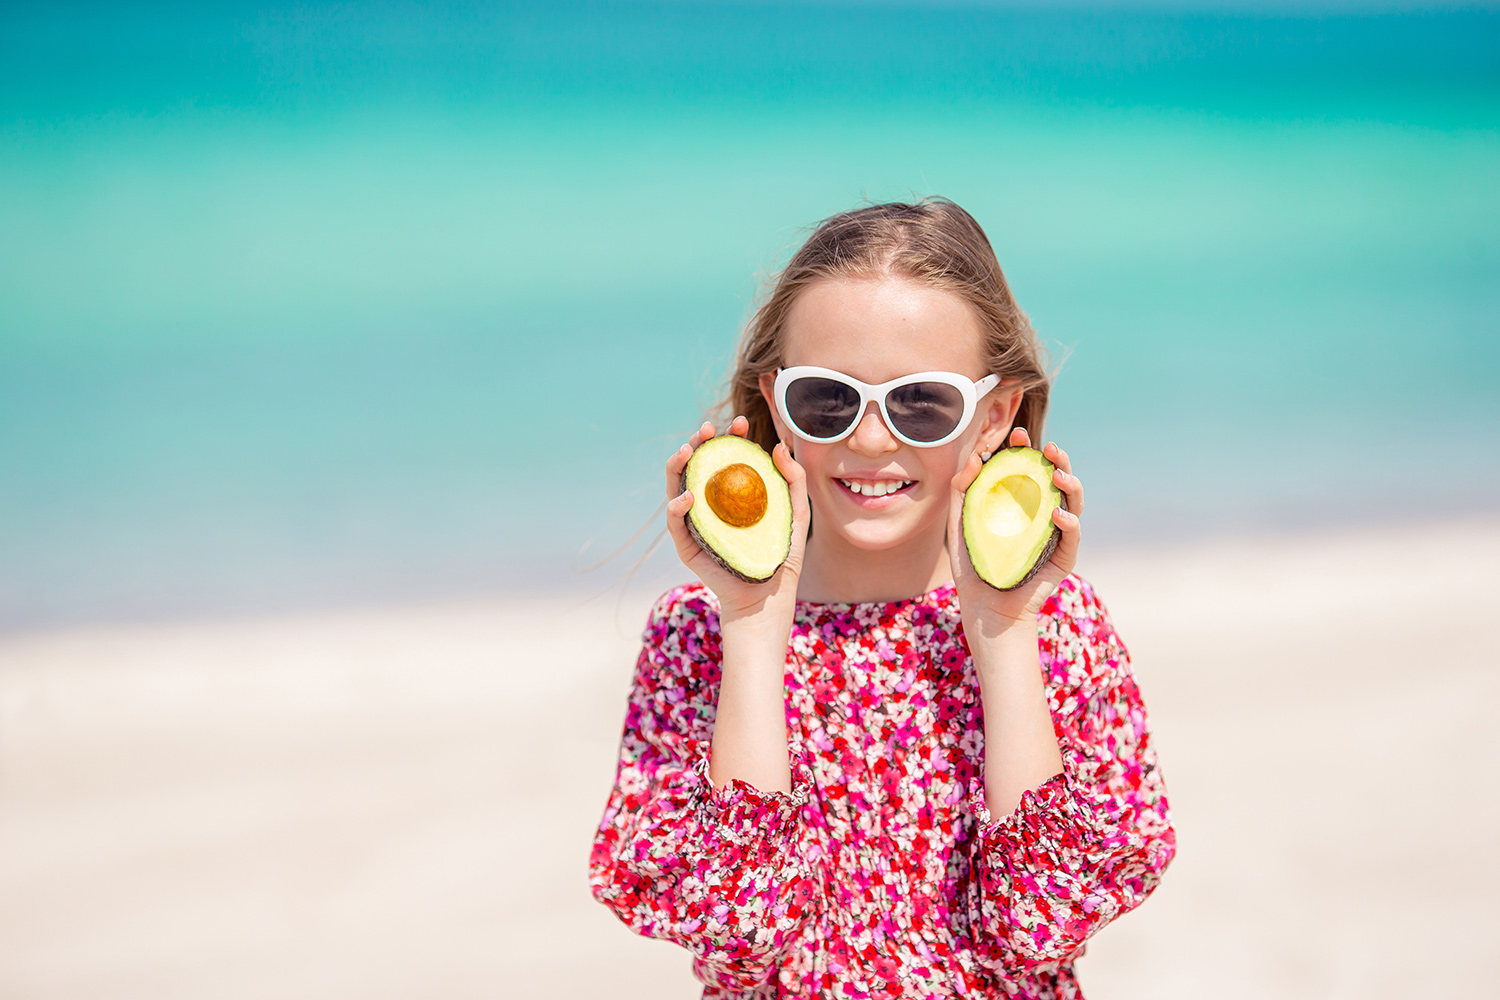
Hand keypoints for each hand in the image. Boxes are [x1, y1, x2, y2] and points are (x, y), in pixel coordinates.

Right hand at [664, 416, 810, 619]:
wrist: (769, 596)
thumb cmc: (781, 554)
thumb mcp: (795, 512)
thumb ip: (794, 480)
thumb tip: (778, 445)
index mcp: (732, 492)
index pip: (726, 457)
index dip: (730, 437)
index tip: (741, 423)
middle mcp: (710, 503)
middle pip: (697, 465)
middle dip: (698, 442)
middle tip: (708, 428)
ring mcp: (696, 523)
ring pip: (676, 486)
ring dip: (677, 465)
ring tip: (686, 450)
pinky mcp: (687, 545)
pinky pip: (675, 522)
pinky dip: (676, 506)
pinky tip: (688, 496)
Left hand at [947, 426, 1083, 635]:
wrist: (985, 609)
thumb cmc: (974, 565)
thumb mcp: (960, 524)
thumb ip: (963, 490)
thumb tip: (975, 456)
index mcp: (1022, 503)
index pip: (1030, 470)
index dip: (1027, 450)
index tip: (1017, 435)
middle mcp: (1044, 515)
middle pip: (1057, 480)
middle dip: (1057, 459)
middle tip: (1046, 447)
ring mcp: (1057, 535)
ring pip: (1074, 502)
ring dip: (1070, 484)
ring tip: (1058, 475)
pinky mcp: (1064, 558)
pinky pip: (1073, 537)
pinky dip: (1070, 522)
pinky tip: (1059, 512)